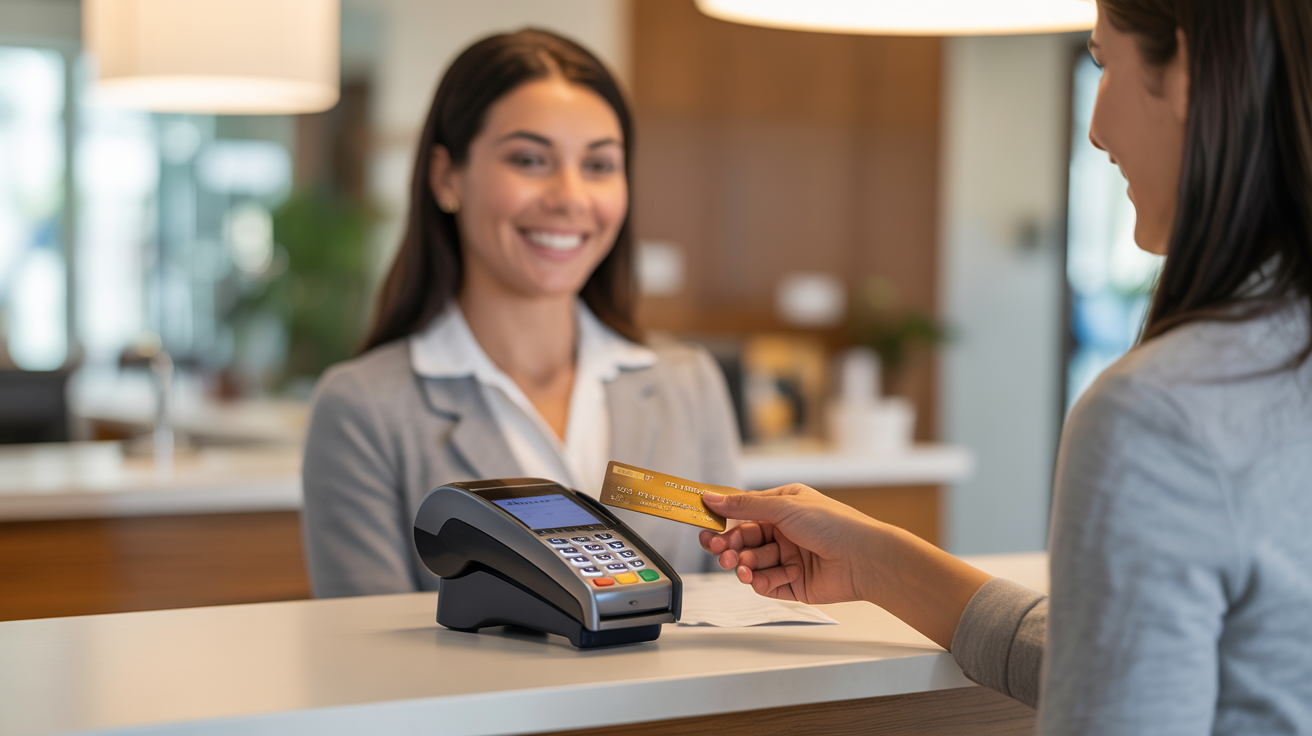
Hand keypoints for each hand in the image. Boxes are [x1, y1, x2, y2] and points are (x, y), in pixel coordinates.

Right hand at [698, 484, 882, 604]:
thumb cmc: (832, 524)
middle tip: (716, 549)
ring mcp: (790, 558)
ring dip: (742, 563)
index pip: (745, 512)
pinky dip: (758, 580)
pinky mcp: (794, 583)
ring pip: (753, 562)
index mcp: (784, 507)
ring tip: (738, 566)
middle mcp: (786, 532)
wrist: (864, 558)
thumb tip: (711, 498)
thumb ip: (744, 505)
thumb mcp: (783, 506)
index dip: (724, 519)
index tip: (704, 525)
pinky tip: (755, 577)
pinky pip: (766, 583)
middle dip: (729, 545)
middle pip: (745, 539)